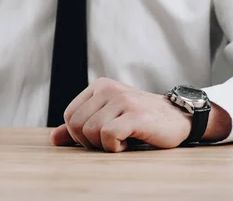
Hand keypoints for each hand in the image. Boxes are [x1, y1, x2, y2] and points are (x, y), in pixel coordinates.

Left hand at [50, 78, 192, 151]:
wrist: (178, 118)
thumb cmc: (140, 120)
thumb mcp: (108, 118)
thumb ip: (80, 127)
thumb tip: (54, 139)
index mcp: (99, 86)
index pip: (69, 115)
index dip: (78, 135)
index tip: (99, 137)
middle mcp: (108, 89)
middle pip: (76, 125)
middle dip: (89, 142)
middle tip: (110, 142)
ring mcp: (122, 100)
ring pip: (90, 132)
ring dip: (105, 146)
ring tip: (123, 140)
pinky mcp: (135, 115)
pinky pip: (108, 136)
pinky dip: (115, 147)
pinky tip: (128, 143)